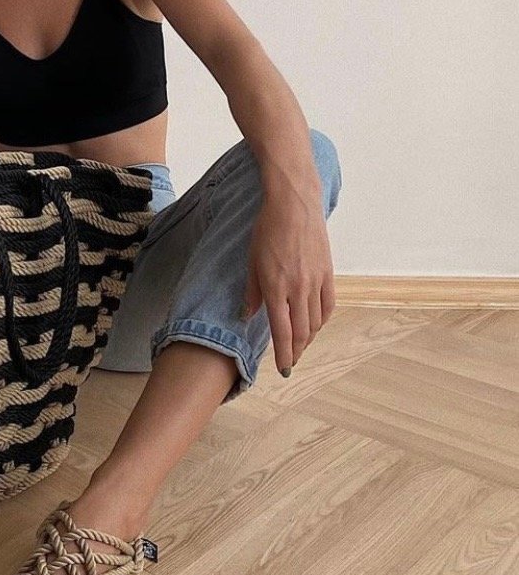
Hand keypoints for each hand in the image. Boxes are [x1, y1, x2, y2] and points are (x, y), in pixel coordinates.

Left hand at [240, 186, 334, 376]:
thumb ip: (251, 292)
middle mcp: (299, 289)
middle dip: (295, 351)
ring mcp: (316, 281)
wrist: (294, 204)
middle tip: (290, 362)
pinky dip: (321, 320)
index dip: (283, 355)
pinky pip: (328, 305)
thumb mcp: (252, 261)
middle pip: (301, 332)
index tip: (283, 370)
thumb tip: (247, 316)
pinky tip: (315, 324)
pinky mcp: (328, 273)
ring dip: (308, 338)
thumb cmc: (267, 229)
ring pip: (316, 322)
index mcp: (276, 288)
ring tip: (299, 345)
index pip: (282, 332)